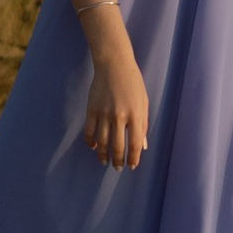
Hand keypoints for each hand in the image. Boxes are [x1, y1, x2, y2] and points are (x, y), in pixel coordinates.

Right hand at [84, 44, 150, 170]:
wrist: (114, 64)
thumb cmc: (133, 83)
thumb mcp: (143, 101)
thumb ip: (143, 124)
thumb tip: (142, 146)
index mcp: (135, 114)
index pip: (134, 143)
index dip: (133, 158)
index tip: (132, 166)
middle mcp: (119, 116)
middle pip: (117, 146)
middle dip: (118, 160)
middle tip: (118, 168)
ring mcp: (104, 114)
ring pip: (102, 142)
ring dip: (103, 155)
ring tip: (105, 161)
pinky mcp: (91, 110)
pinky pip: (89, 132)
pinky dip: (90, 142)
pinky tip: (93, 147)